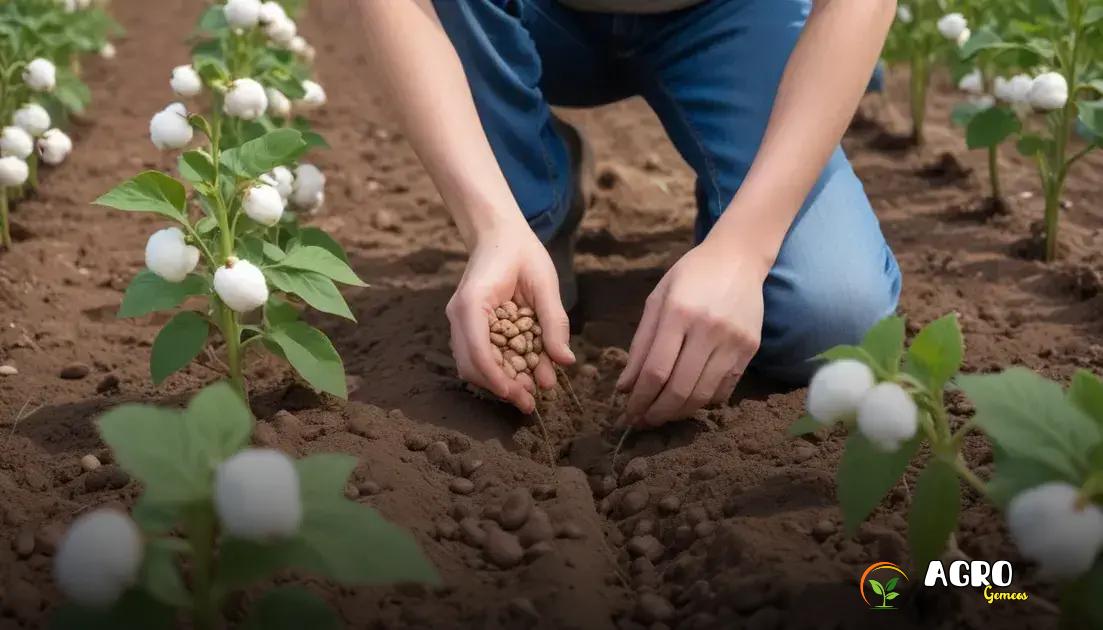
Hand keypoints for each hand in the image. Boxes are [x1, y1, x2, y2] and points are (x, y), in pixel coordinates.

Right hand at [446, 219, 575, 413]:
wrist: (499, 235)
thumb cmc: (523, 253)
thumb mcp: (545, 283)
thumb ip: (554, 322)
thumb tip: (564, 361)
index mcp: (472, 302)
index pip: (476, 349)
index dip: (495, 377)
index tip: (517, 395)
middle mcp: (459, 315)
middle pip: (470, 365)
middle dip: (499, 387)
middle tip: (530, 404)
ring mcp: (461, 322)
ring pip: (472, 365)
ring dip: (499, 382)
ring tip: (530, 394)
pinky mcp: (469, 326)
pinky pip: (479, 355)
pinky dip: (499, 369)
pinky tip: (523, 375)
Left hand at [616, 239, 767, 426]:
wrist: (738, 258)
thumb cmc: (690, 276)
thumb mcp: (657, 300)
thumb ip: (640, 345)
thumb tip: (626, 387)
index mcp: (679, 313)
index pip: (655, 371)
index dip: (639, 399)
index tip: (627, 414)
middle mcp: (708, 329)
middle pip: (679, 389)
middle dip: (656, 413)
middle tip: (642, 422)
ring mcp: (734, 341)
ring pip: (703, 395)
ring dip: (678, 413)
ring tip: (662, 415)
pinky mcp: (750, 349)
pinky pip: (725, 389)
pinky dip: (704, 402)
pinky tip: (688, 401)